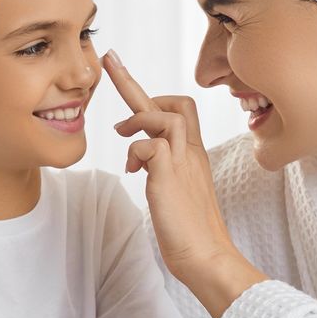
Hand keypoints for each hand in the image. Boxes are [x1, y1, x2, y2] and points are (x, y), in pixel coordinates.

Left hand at [102, 50, 244, 284]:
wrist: (207, 257)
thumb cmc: (190, 232)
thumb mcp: (174, 191)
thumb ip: (162, 168)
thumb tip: (141, 159)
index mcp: (193, 155)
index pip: (178, 111)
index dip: (150, 95)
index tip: (123, 75)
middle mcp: (191, 153)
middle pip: (175, 102)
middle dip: (133, 82)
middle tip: (109, 60)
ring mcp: (183, 164)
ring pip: (166, 115)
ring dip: (138, 119)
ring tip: (123, 136)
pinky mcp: (170, 178)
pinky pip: (151, 145)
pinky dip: (136, 151)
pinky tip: (134, 171)